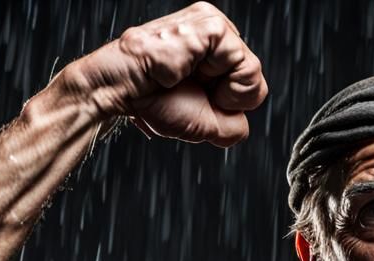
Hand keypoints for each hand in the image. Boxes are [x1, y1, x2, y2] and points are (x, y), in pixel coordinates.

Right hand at [61, 2, 265, 145]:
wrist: (120, 92)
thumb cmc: (152, 101)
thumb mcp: (205, 123)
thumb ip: (233, 125)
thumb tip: (244, 122)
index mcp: (215, 48)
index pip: (250, 85)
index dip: (227, 104)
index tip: (193, 96)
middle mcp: (216, 31)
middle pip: (254, 77)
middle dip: (225, 98)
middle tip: (188, 88)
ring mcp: (213, 23)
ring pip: (252, 71)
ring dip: (221, 91)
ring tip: (186, 78)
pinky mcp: (210, 24)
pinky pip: (244, 63)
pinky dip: (221, 80)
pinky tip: (188, 70)